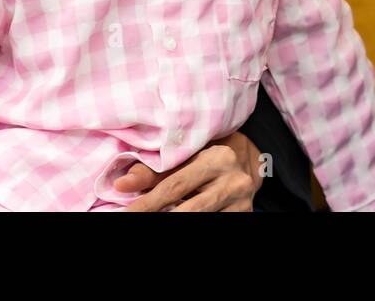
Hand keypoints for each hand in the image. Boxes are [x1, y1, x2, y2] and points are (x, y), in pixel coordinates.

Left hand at [118, 131, 260, 211]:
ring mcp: (241, 202)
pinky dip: (195, 220)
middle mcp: (233, 181)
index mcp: (218, 159)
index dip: (148, 202)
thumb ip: (157, 169)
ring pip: (203, 218)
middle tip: (135, 219)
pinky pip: (214, 221)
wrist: (252, 160)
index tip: (126, 212)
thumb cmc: (212, 153)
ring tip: (158, 216)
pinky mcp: (244, 214)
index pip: (176, 185)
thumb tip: (121, 184)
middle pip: (189, 210)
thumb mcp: (189, 154)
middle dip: (158, 216)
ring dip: (176, 219)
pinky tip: (178, 213)